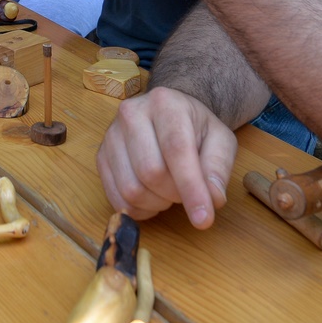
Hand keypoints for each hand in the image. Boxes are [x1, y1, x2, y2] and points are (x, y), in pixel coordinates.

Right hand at [96, 87, 236, 227]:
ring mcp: (111, 136)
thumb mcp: (220, 140)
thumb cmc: (195, 128)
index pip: (176, 149)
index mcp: (165, 103)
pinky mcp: (101, 157)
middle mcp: (131, 114)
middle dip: (175, 195)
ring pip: (131, 189)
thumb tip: (212, 199)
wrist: (168, 114)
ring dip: (157, 203)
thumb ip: (218, 167)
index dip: (190, 187)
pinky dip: (139, 210)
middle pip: (150, 172)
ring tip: (170, 192)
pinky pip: (117, 199)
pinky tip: (153, 198)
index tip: (204, 219)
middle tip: (187, 191)